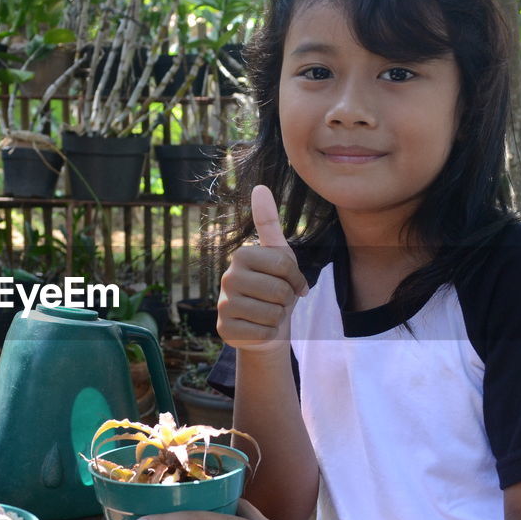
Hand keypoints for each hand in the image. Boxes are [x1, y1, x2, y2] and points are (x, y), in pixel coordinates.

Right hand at [217, 186, 307, 355]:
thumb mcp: (278, 254)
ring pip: (273, 313)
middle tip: (277, 301)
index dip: (296, 279)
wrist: (264, 326)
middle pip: (280, 291)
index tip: (291, 283)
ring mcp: (223, 305)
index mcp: (241, 255)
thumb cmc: (274, 287)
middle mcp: (227, 278)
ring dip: (278, 317)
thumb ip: (268, 222)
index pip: (285, 266)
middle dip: (287, 300)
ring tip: (268, 313)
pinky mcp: (224, 329)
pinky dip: (268, 333)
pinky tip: (258, 327)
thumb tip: (260, 186)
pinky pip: (263, 332)